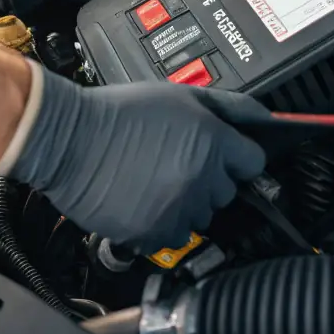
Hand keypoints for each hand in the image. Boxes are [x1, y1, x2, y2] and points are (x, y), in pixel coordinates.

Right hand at [8, 71, 269, 250]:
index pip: (253, 162)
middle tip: (178, 162)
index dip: (238, 158)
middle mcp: (201, 179)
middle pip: (228, 192)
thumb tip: (264, 119)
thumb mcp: (180, 95)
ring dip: (186, 203)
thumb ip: (228, 107)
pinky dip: (162, 224)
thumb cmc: (119, 113)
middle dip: (210, 179)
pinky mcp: (152, 234)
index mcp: (212, 141)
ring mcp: (178, 210)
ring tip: (155, 179)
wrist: (69, 139)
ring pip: (202, 218)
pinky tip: (143, 199)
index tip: (226, 158)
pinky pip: (173, 237)